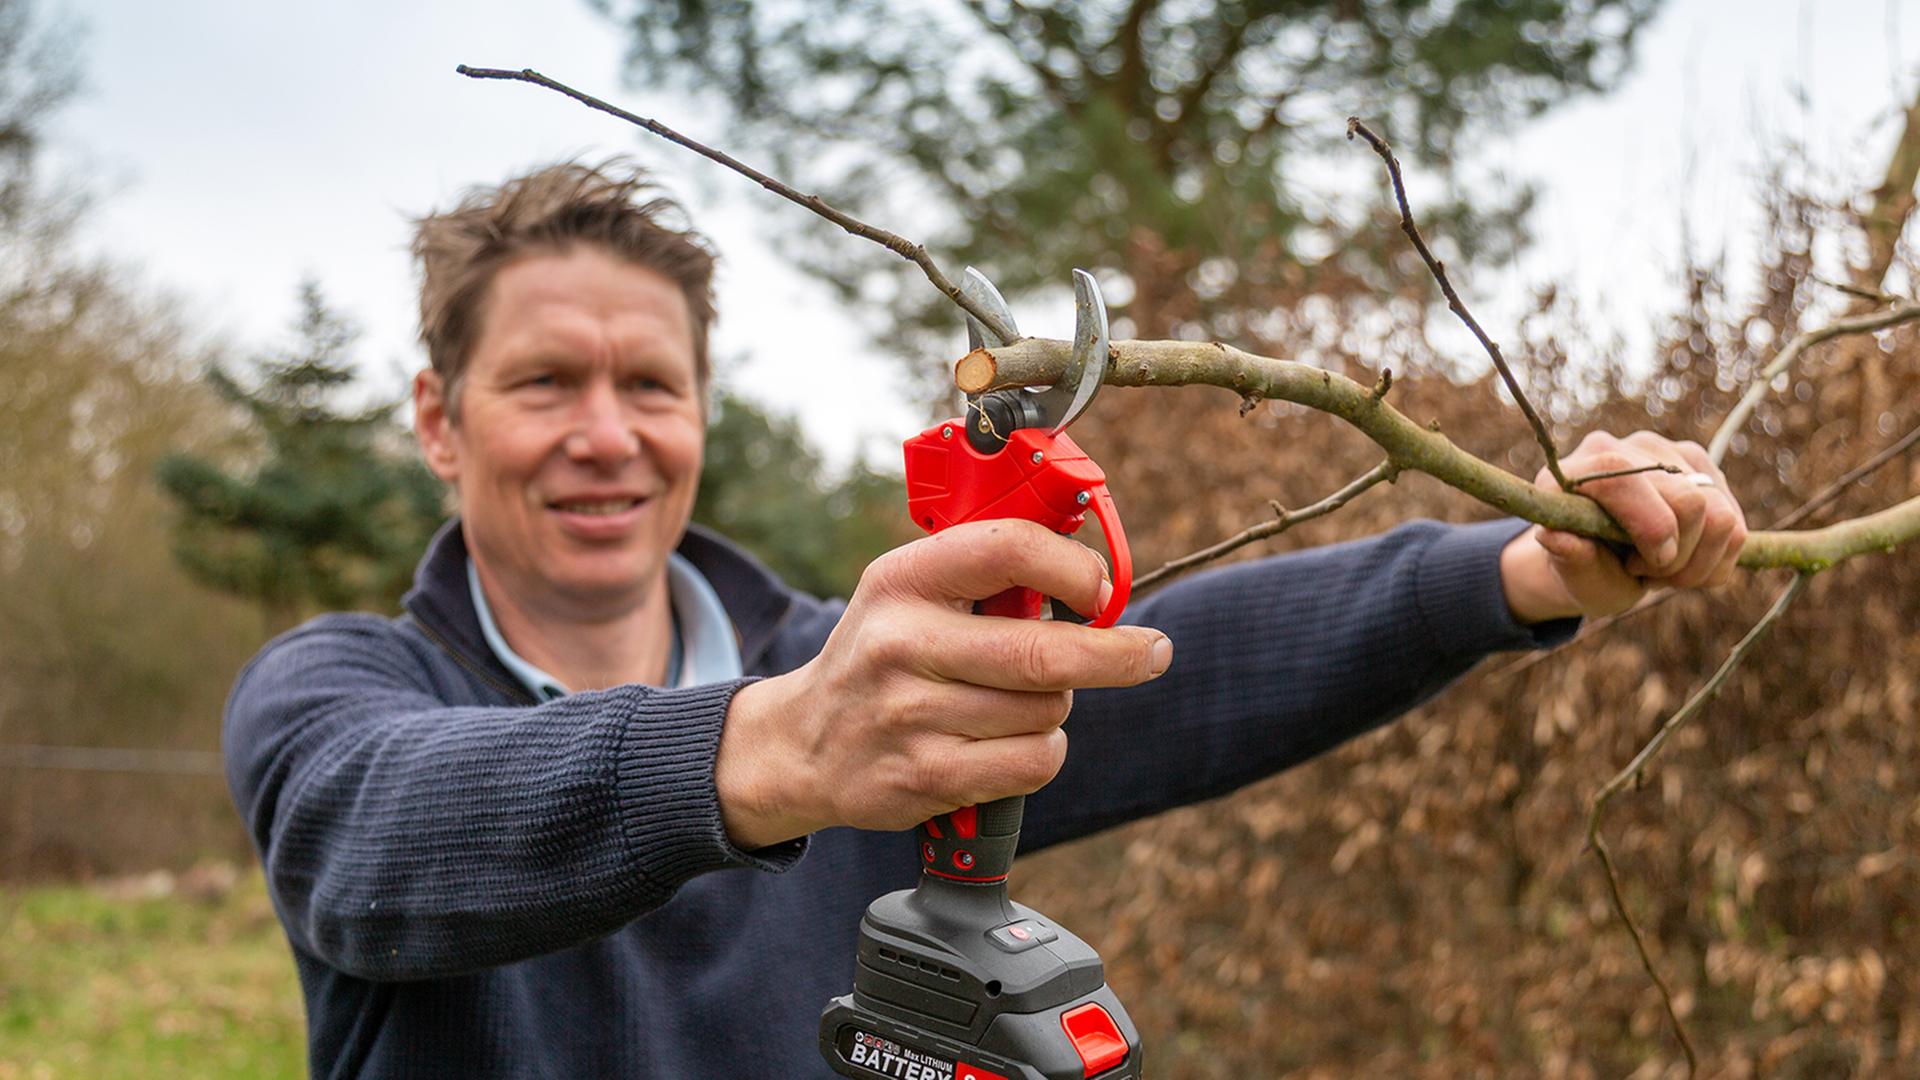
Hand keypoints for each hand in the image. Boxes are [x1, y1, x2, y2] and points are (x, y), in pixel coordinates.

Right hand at [715, 520, 1172, 848]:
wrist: (802, 744)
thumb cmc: (883, 655)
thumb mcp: (909, 590)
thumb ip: (987, 574)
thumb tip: (1097, 578)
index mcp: (904, 579)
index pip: (1008, 549)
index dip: (1074, 567)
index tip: (1103, 589)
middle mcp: (902, 642)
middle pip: (1043, 650)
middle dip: (1116, 654)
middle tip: (1152, 652)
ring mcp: (911, 714)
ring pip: (1046, 711)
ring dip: (1056, 708)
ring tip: (1019, 701)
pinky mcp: (925, 776)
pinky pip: (1031, 762)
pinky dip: (1042, 752)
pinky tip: (1012, 741)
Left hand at [1500, 431, 1747, 622]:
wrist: (1602, 557)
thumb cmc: (1584, 566)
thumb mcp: (1570, 573)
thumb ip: (1567, 556)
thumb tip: (1552, 537)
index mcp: (1577, 470)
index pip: (1621, 478)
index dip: (1649, 529)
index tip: (1644, 565)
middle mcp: (1626, 449)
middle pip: (1689, 502)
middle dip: (1677, 557)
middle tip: (1649, 572)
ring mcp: (1670, 453)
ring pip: (1722, 517)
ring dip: (1699, 562)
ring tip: (1664, 569)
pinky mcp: (1703, 468)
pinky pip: (1737, 527)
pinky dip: (1717, 560)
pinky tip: (1686, 560)